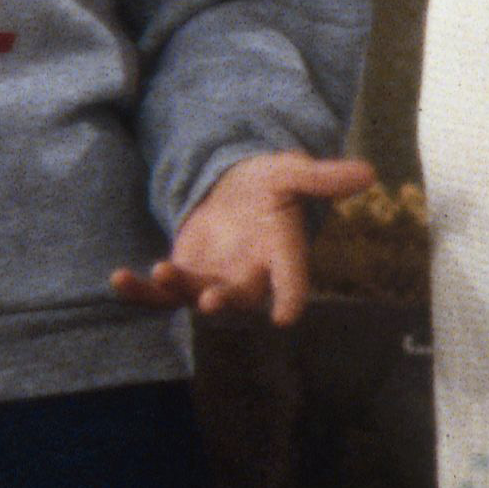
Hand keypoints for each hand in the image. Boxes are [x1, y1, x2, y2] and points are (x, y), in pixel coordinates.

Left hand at [108, 149, 374, 320]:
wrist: (233, 190)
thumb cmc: (267, 182)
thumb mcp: (289, 171)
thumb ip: (321, 176)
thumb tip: (369, 172)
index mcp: (282, 250)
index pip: (293, 278)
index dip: (291, 295)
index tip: (287, 316)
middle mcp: (250, 273)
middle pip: (240, 294)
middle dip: (226, 298)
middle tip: (211, 299)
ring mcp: (215, 278)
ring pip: (196, 294)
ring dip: (178, 289)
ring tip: (158, 271)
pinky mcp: (184, 276)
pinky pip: (161, 293)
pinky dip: (141, 291)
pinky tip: (119, 278)